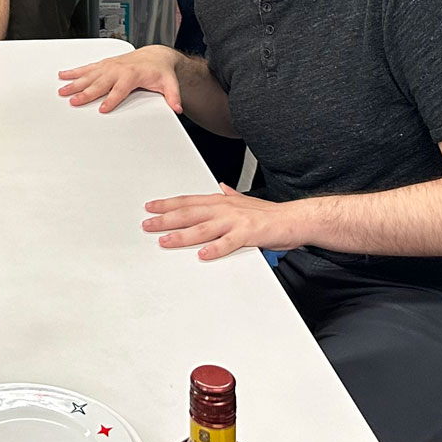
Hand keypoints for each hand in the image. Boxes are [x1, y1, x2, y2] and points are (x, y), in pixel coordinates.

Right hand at [58, 45, 182, 112]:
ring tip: (63, 90)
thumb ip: (173, 95)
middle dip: (86, 93)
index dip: (112, 99)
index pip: (119, 89)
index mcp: (132, 74)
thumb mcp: (170, 83)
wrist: (156, 56)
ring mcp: (109, 66)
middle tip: (74, 101)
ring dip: (75, 82)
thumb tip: (177, 107)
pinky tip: (64, 75)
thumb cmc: (159, 71)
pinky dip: (74, 71)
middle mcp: (118, 69)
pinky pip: (86, 68)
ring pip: (89, 75)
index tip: (103, 108)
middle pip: (99, 83)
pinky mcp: (104, 64)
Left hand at [144, 183, 301, 259]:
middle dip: (166, 219)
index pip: (188, 201)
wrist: (294, 219)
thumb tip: (221, 187)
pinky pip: (228, 243)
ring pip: (203, 228)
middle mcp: (225, 208)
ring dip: (182, 235)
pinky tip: (202, 255)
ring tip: (165, 241)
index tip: (150, 208)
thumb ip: (231, 195)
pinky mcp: (248, 234)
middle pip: (189, 213)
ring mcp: (235, 221)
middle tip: (147, 225)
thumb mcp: (245, 200)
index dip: (167, 204)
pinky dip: (214, 249)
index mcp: (222, 201)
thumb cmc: (269, 214)